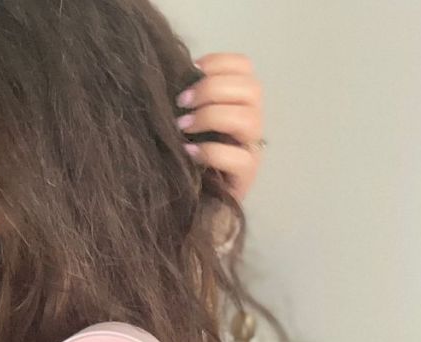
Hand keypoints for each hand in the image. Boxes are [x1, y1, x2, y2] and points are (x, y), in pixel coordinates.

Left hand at [175, 52, 264, 202]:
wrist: (186, 200)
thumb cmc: (182, 152)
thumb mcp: (182, 117)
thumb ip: (184, 95)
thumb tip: (169, 72)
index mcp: (237, 100)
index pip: (244, 66)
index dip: (218, 63)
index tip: (190, 71)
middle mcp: (250, 120)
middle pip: (251, 88)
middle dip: (212, 89)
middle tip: (181, 104)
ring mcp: (251, 148)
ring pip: (249, 119)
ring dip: (212, 116)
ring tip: (183, 127)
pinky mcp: (245, 175)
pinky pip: (239, 158)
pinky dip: (211, 151)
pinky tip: (189, 152)